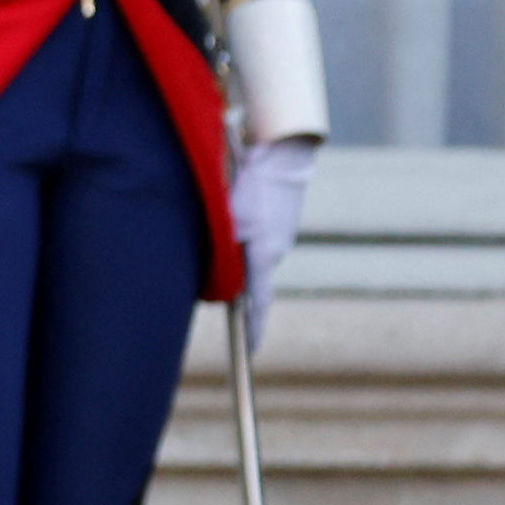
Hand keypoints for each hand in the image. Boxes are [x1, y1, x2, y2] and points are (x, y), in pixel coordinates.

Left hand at [230, 134, 319, 350]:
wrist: (283, 153)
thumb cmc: (254, 184)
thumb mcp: (231, 220)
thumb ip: (225, 251)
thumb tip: (220, 276)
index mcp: (265, 255)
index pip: (258, 302)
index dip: (252, 328)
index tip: (250, 352)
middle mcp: (275, 250)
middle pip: (250, 280)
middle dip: (235, 292)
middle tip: (225, 305)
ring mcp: (279, 235)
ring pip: (250, 257)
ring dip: (236, 259)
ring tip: (226, 249)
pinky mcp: (277, 221)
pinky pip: (256, 239)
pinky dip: (244, 239)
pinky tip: (237, 223)